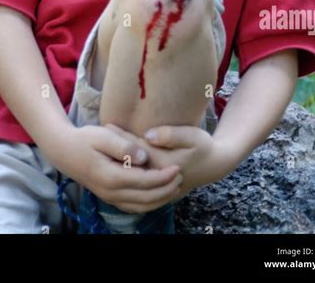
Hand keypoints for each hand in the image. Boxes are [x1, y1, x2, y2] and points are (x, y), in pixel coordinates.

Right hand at [62, 124, 182, 213]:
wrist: (64, 151)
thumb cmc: (84, 139)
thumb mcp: (103, 136)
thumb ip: (124, 146)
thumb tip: (144, 157)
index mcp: (111, 176)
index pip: (144, 182)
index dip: (163, 177)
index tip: (177, 167)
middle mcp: (110, 192)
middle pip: (146, 198)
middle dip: (166, 189)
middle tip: (180, 177)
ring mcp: (109, 197)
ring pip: (140, 206)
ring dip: (160, 199)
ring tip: (174, 186)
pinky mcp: (108, 197)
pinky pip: (132, 207)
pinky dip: (148, 203)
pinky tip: (157, 194)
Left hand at [105, 123, 234, 198]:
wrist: (215, 165)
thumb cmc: (203, 147)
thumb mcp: (191, 136)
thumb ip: (170, 134)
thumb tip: (147, 135)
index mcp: (164, 163)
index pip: (136, 149)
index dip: (122, 136)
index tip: (107, 125)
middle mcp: (158, 177)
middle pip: (130, 163)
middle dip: (115, 149)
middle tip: (100, 135)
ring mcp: (158, 186)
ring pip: (131, 176)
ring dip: (118, 163)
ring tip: (104, 149)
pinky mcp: (158, 190)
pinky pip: (137, 185)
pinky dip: (125, 176)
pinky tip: (117, 166)